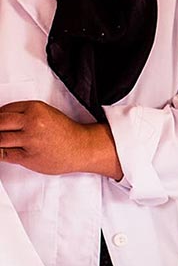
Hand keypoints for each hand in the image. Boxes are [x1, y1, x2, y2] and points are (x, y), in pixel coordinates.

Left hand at [0, 100, 121, 178]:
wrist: (81, 147)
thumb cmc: (66, 132)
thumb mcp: (46, 114)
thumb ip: (25, 115)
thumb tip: (4, 121)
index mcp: (36, 108)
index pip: (4, 110)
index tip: (0, 122)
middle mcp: (32, 122)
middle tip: (1, 131)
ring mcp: (30, 139)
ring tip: (3, 141)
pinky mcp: (28, 156)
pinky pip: (3, 154)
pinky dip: (0, 152)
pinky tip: (3, 150)